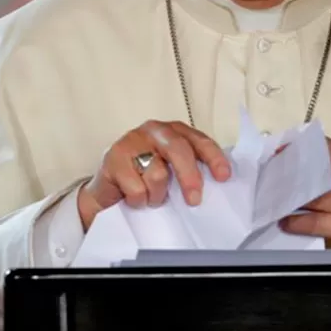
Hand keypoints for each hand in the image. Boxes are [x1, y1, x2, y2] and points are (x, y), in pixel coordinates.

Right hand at [77, 120, 232, 231]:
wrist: (107, 193)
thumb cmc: (144, 181)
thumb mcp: (172, 173)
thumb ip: (191, 171)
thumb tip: (216, 187)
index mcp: (175, 132)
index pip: (200, 141)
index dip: (214, 158)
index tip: (223, 176)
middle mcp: (155, 131)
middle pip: (179, 150)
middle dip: (189, 177)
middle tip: (194, 200)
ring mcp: (133, 141)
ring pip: (157, 173)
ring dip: (157, 195)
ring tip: (151, 197)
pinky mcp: (114, 157)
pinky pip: (137, 188)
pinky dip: (138, 200)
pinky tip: (133, 197)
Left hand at [278, 138, 330, 262]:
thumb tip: (296, 163)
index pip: (330, 150)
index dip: (303, 149)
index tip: (282, 151)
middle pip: (318, 173)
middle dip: (292, 174)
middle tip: (271, 175)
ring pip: (314, 198)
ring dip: (290, 199)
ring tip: (273, 198)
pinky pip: (315, 223)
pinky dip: (297, 222)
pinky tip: (285, 222)